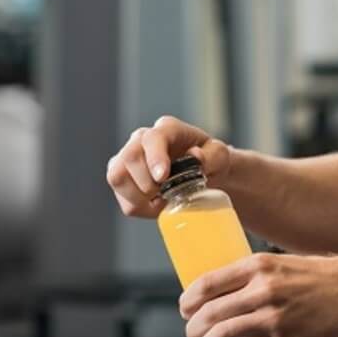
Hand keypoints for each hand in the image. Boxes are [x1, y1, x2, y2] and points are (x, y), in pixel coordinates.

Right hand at [105, 115, 232, 217]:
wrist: (203, 173)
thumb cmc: (210, 161)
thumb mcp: (220, 157)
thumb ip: (212, 156)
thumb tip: (194, 157)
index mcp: (168, 129)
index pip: (153, 138)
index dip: (155, 158)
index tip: (162, 178)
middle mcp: (142, 139)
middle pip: (129, 157)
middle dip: (147, 182)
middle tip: (166, 193)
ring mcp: (126, 157)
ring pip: (117, 177)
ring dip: (140, 196)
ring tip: (162, 199)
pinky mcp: (121, 178)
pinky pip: (122, 199)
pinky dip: (140, 207)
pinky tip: (157, 203)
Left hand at [180, 252, 337, 336]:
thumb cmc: (319, 277)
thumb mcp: (282, 264)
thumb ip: (255, 277)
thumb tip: (224, 296)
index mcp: (257, 266)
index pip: (204, 285)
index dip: (187, 303)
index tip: (186, 312)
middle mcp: (261, 290)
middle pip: (207, 315)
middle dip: (193, 333)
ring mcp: (273, 317)